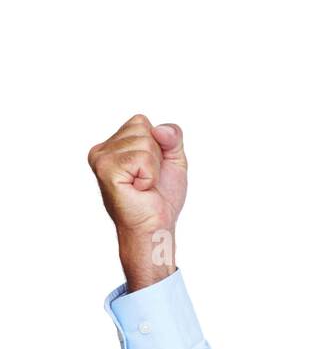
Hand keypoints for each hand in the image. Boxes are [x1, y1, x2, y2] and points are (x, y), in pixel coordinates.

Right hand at [87, 114, 187, 288]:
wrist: (155, 226)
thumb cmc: (161, 197)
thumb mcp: (174, 160)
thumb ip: (172, 137)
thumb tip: (159, 129)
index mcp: (113, 145)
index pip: (141, 122)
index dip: (158, 145)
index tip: (151, 169)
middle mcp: (102, 149)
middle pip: (144, 128)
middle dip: (157, 156)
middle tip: (147, 179)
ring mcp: (100, 158)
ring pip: (145, 142)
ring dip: (153, 168)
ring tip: (142, 185)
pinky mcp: (106, 169)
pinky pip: (142, 158)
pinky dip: (149, 175)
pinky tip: (139, 188)